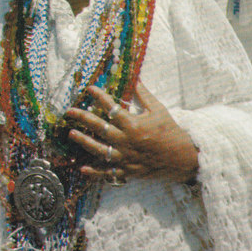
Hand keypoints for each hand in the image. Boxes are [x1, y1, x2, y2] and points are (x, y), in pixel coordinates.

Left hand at [65, 83, 198, 184]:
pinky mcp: (128, 171)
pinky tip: (83, 168)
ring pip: (99, 150)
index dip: (100, 97)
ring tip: (71, 133)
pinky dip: (95, 172)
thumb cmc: (170, 131)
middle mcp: (127, 141)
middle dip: (83, 118)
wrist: (182, 158)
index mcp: (134, 125)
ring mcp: (126, 158)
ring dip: (84, 141)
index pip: (112, 108)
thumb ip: (144, 95)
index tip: (90, 89)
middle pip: (100, 128)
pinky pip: (108, 173)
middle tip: (69, 112)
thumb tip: (134, 77)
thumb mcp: (159, 110)